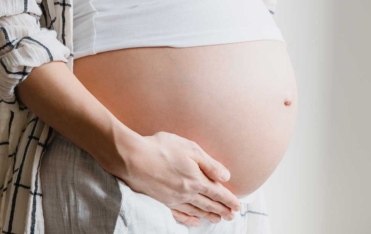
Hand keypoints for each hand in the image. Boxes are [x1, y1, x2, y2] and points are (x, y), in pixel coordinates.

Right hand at [110, 131, 239, 225]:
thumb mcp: (190, 149)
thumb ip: (209, 164)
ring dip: (209, 215)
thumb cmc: (161, 148)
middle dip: (222, 210)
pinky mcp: (161, 201)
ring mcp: (174, 199)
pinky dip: (189, 220)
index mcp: (196, 180)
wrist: (132, 158)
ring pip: (196, 211)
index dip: (229, 200)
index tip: (238, 206)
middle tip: (232, 216)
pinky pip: (179, 215)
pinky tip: (194, 222)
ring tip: (218, 219)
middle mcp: (187, 193)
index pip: (218, 193)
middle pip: (209, 204)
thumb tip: (226, 176)